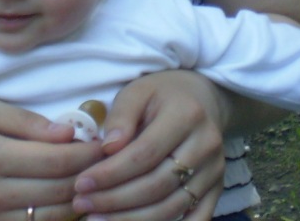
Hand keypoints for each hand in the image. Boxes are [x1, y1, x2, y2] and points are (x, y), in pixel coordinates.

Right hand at [0, 95, 103, 220]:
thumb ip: (25, 121)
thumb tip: (68, 133)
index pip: (56, 160)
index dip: (88, 153)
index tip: (105, 143)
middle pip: (59, 191)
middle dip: (90, 176)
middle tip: (107, 161)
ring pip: (51, 218)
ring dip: (78, 201)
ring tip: (92, 181)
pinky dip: (55, 218)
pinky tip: (66, 202)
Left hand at [71, 70, 228, 220]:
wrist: (202, 98)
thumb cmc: (161, 95)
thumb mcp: (137, 92)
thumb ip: (121, 116)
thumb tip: (108, 148)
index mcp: (186, 116)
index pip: (144, 154)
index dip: (111, 173)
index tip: (81, 183)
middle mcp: (206, 145)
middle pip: (157, 185)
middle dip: (115, 200)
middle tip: (82, 205)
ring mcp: (214, 170)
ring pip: (171, 207)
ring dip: (132, 219)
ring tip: (97, 220)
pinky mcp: (217, 188)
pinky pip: (194, 218)